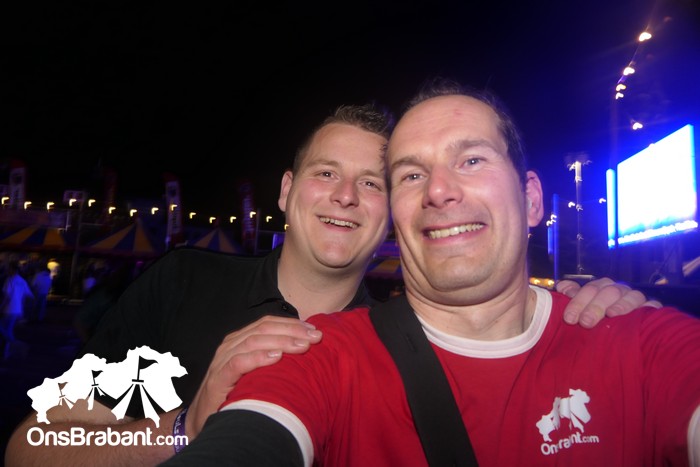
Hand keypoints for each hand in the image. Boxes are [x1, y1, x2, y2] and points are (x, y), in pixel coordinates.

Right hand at [186, 315, 322, 438]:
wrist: (202, 421)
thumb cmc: (234, 396)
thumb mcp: (255, 373)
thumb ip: (271, 359)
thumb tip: (303, 350)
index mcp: (240, 341)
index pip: (267, 323)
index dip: (291, 324)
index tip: (314, 330)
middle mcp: (230, 346)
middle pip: (264, 329)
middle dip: (292, 331)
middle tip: (315, 337)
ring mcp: (222, 361)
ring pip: (253, 342)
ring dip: (282, 341)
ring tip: (303, 346)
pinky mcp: (218, 379)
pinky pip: (238, 363)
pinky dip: (258, 358)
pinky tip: (276, 358)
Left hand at [557, 277, 662, 327]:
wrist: (618, 332)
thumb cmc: (594, 317)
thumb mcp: (582, 307)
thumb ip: (572, 296)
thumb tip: (561, 287)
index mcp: (601, 287)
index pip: (590, 289)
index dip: (578, 302)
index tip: (569, 318)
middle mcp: (619, 290)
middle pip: (609, 292)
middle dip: (595, 306)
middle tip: (585, 322)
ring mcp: (636, 299)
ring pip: (632, 296)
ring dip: (622, 304)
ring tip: (612, 315)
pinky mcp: (651, 310)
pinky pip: (653, 307)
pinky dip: (648, 309)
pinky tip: (641, 316)